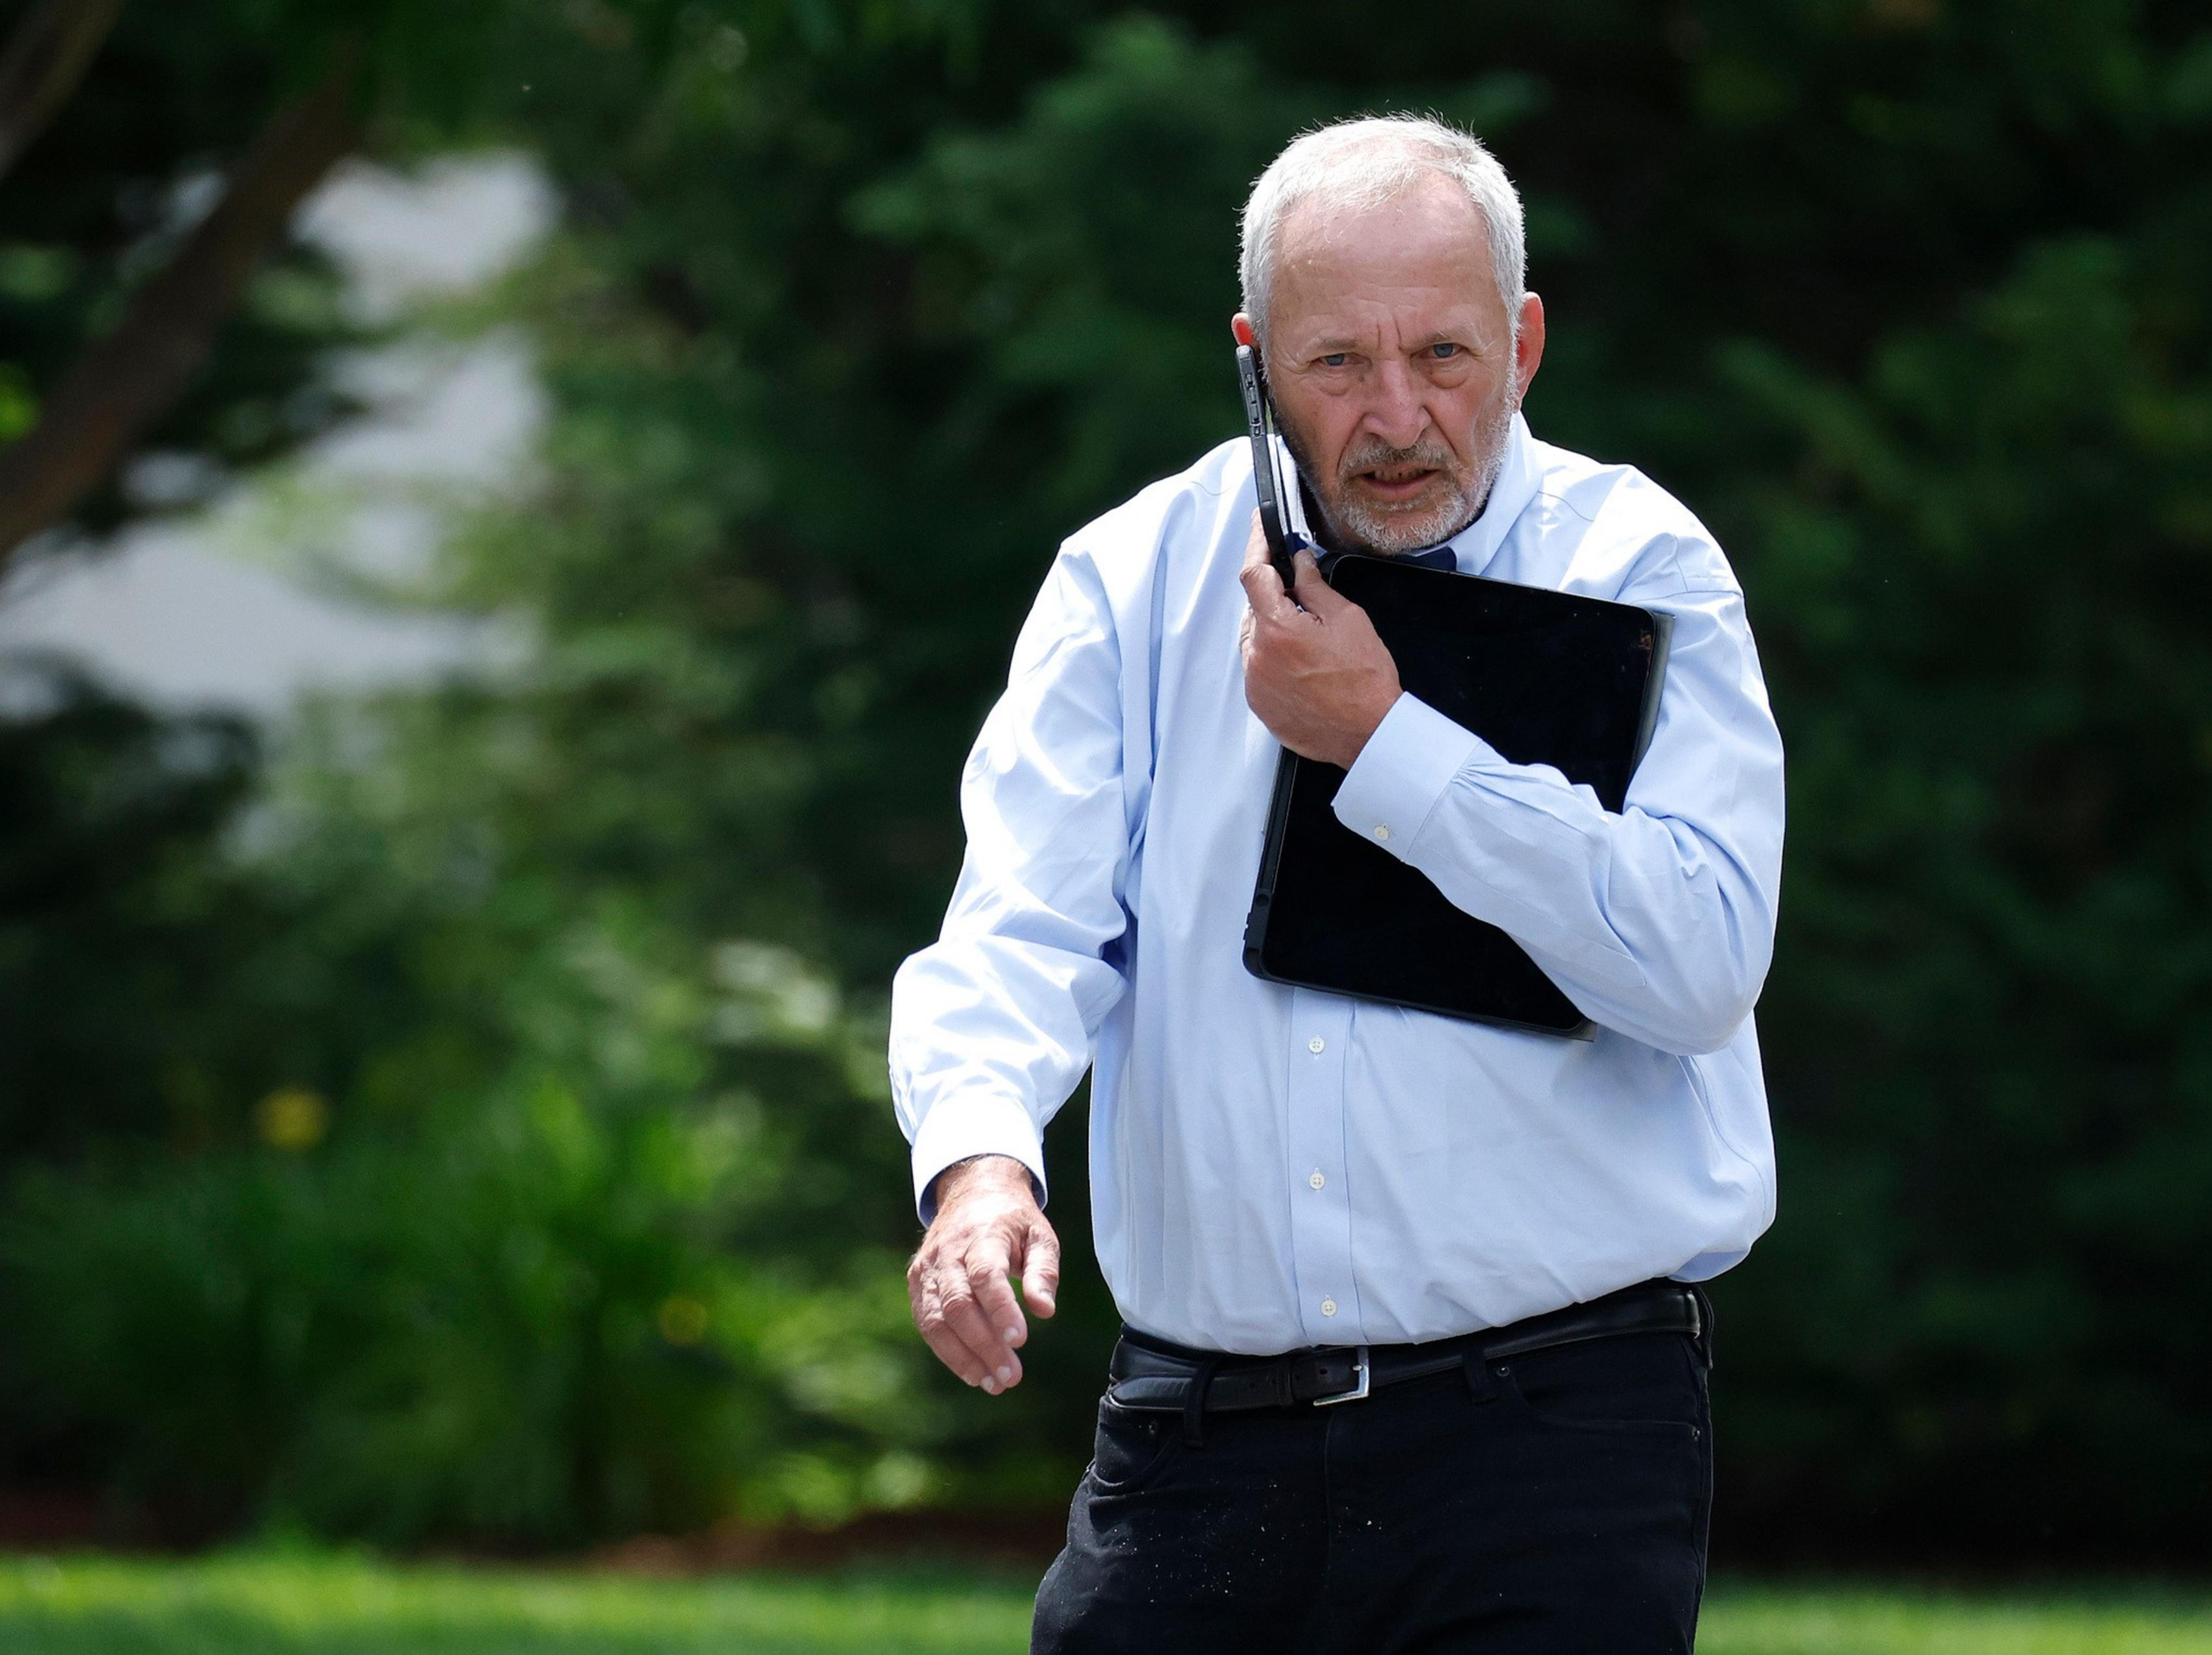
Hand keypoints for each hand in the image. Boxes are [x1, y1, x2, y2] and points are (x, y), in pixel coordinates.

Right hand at [907, 1154, 1059, 1394]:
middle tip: (1011, 1377)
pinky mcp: (917, 1283)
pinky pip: (927, 1323)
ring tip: (994, 1384)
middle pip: (959, 1305)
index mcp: (981, 1236)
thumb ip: (1043, 1272)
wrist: (971, 1192)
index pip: (986, 1276)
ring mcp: (928, 1269)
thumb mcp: (1040, 1235)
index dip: (1001, 1311)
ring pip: (937, 1320)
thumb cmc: (1012, 1220)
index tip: (1021, 1341)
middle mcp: (948, 1253)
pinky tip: (973, 1372)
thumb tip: (1045, 1311)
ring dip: (964, 1357)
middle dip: (984, 1345)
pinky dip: (948, 1352)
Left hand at [1238, 511, 1401, 767]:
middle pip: (1254, 609)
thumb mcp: (1347, 618)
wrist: (1369, 733)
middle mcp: (1257, 656)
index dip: (1256, 547)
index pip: (1253, 574)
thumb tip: (1298, 561)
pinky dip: (1273, 659)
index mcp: (1277, 628)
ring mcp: (1255, 683)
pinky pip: (1258, 669)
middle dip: (1274, 598)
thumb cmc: (1364, 680)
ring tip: (1311, 644)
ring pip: (1254, 640)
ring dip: (1274, 631)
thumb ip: (1314, 585)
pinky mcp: (1259, 704)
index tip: (1260, 530)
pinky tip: (1304, 667)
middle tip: (1305, 601)